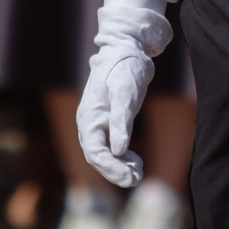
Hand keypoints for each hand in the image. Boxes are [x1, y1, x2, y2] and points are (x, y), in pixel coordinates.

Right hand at [77, 0, 171, 188]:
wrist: (127, 49)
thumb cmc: (125, 69)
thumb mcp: (125, 92)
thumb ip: (121, 121)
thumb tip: (119, 151)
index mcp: (89, 117)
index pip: (95, 152)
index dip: (111, 168)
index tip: (130, 177)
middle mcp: (89, 123)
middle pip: (97, 157)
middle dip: (115, 171)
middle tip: (137, 178)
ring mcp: (97, 123)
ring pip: (103, 155)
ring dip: (119, 167)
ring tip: (139, 172)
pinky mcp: (107, 122)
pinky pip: (110, 147)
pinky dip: (122, 158)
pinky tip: (136, 161)